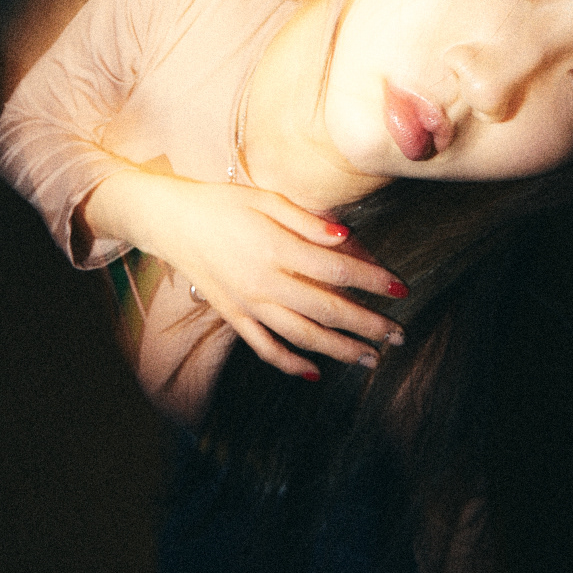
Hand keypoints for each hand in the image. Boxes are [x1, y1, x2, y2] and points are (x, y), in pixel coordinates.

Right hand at [84, 170, 406, 379]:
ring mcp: (249, 305)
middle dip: (369, 324)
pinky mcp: (234, 316)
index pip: (338, 271)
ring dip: (341, 350)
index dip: (373, 281)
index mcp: (277, 249)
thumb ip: (307, 221)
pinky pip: (266, 348)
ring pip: (303, 336)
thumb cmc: (223, 204)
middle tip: (399, 334)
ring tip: (371, 358)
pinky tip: (316, 373)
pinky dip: (291, 364)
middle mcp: (265, 283)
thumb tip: (346, 238)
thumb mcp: (266, 199)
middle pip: (328, 310)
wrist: (171, 222)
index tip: (401, 289)